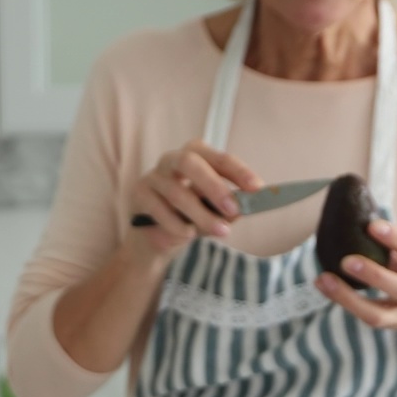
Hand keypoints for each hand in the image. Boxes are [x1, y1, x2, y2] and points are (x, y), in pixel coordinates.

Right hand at [128, 140, 263, 258]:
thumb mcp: (212, 214)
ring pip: (176, 191)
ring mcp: (153, 176)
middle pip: (190, 162)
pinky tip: (188, 235)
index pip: (218, 158)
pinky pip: (158, 209)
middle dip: (215, 186)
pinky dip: (177, 225)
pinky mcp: (139, 195)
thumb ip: (225, 210)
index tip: (257, 188)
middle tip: (234, 209)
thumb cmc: (187, 219)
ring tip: (220, 232)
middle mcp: (172, 160)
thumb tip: (241, 209)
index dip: (238, 171)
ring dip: (201, 214)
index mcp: (195, 157)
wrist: (154, 240)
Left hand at [313, 218, 396, 351]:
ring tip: (325, 279)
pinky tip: (324, 286)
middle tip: (346, 261)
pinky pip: (365, 316)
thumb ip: (396, 249)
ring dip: (348, 297)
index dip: (396, 239)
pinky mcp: (388, 326)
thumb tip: (361, 223)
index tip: (372, 226)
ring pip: (377, 313)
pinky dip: (343, 301)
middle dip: (373, 275)